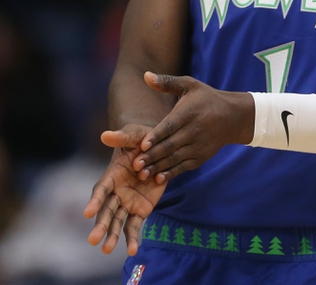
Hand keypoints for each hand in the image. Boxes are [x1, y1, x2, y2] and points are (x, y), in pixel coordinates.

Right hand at [85, 124, 166, 255]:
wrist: (157, 148)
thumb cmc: (141, 139)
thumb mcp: (134, 135)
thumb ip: (121, 138)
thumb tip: (105, 135)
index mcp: (111, 176)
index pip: (101, 190)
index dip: (94, 201)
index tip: (87, 212)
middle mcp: (116, 192)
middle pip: (106, 210)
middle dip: (101, 224)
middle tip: (93, 239)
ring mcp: (127, 202)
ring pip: (118, 221)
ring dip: (113, 235)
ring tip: (107, 250)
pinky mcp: (141, 209)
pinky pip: (135, 225)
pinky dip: (133, 237)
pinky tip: (133, 250)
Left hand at [133, 72, 254, 183]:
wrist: (234, 116)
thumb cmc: (208, 99)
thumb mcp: (191, 85)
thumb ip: (167, 82)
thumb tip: (146, 75)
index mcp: (190, 112)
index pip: (171, 126)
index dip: (157, 136)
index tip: (142, 145)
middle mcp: (195, 130)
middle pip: (171, 145)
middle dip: (152, 155)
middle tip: (135, 164)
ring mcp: (199, 145)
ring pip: (175, 158)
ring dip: (158, 166)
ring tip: (142, 173)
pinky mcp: (201, 156)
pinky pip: (184, 166)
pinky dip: (171, 173)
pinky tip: (158, 177)